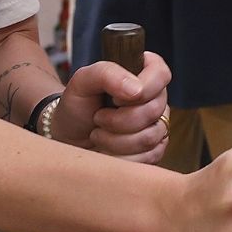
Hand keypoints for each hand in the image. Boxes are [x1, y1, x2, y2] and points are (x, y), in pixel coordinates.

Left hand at [51, 52, 168, 162]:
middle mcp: (156, 99)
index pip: (161, 74)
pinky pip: (147, 158)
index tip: (114, 98)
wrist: (70, 136)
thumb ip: (108, 74)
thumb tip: (137, 90)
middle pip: (153, 111)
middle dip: (117, 120)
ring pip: (149, 138)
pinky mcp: (154, 151)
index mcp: (145, 73)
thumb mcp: (83, 80)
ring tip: (98, 133)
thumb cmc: (78, 104)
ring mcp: (158, 126)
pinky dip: (120, 156)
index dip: (140, 88)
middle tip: (97, 117)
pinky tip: (107, 149)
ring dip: (115, 140)